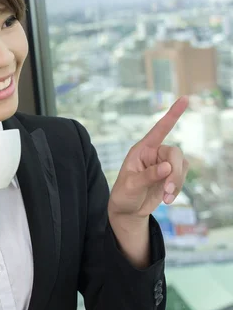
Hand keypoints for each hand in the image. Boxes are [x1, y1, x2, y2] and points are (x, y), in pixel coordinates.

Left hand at [109, 96, 189, 220]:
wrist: (128, 210)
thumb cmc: (124, 194)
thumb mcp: (132, 185)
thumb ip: (148, 176)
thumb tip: (168, 167)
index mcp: (141, 149)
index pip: (159, 129)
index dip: (172, 114)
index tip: (185, 99)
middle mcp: (154, 154)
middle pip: (175, 153)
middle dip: (175, 172)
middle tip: (169, 190)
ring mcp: (164, 164)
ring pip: (182, 166)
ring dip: (177, 182)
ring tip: (167, 197)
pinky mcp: (171, 176)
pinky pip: (183, 176)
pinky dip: (178, 188)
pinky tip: (168, 199)